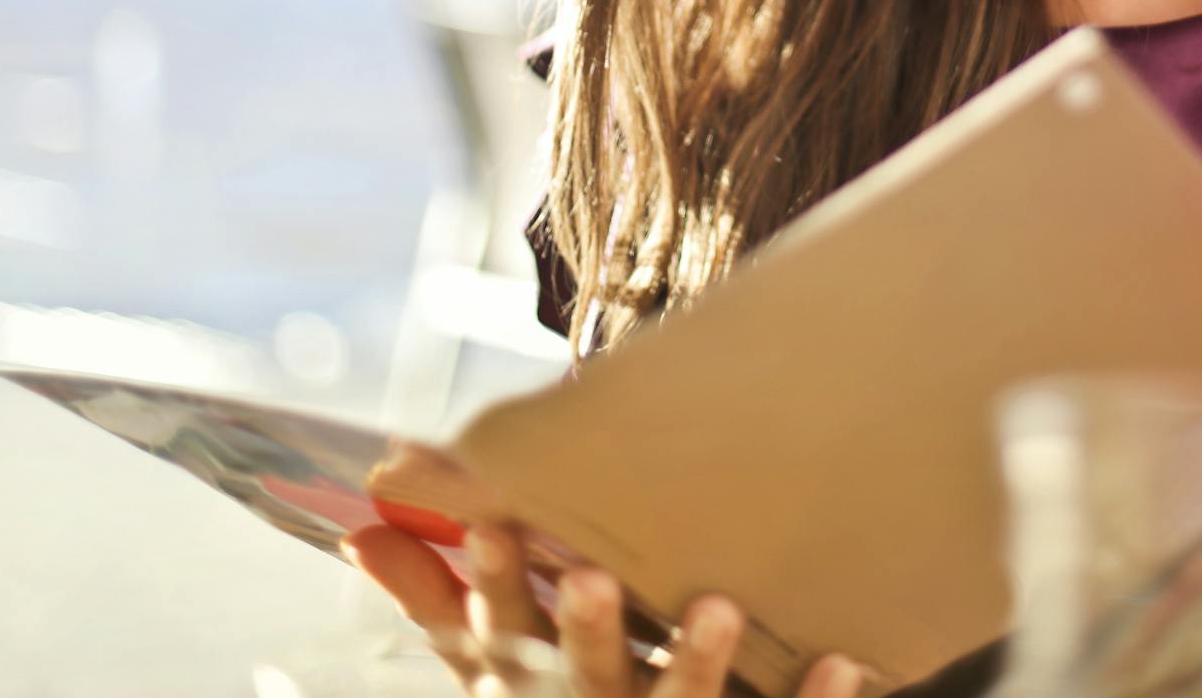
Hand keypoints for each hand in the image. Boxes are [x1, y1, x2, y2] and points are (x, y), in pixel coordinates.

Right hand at [345, 519, 867, 697]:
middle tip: (595, 578)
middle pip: (585, 682)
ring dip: (697, 664)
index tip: (496, 520)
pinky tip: (843, 662)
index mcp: (532, 691)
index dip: (497, 584)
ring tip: (719, 607)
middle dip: (588, 634)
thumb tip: (358, 530)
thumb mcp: (491, 674)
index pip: (504, 638)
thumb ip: (433, 603)